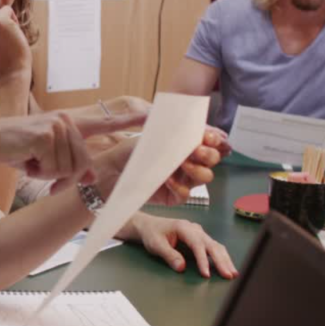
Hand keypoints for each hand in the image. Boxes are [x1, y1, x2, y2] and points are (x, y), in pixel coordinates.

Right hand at [0, 111, 146, 190]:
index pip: (107, 121)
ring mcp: (58, 126)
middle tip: (35, 165)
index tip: (156, 117)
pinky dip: (38, 171)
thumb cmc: (16, 149)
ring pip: (68, 168)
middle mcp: (67, 120)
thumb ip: (73, 163)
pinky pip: (53, 168)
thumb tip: (93, 176)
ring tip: (29, 158)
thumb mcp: (48, 159)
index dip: (132, 121)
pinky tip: (25, 157)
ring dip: (46, 172)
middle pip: (83, 163)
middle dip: (60, 175)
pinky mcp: (47, 135)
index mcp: (71, 122)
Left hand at [93, 128, 223, 206]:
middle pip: (212, 160)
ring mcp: (182, 180)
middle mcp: (187, 162)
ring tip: (183, 165)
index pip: (209, 141)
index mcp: (184, 145)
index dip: (214, 138)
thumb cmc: (130, 151)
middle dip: (209, 154)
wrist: (110, 172)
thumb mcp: (152, 137)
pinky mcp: (173, 197)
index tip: (208, 136)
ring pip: (204, 177)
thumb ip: (176, 134)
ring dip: (197, 170)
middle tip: (197, 151)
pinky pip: (186, 194)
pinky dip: (180, 186)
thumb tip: (198, 127)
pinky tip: (168, 180)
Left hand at [126, 214, 237, 278]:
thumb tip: (181, 268)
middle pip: (211, 245)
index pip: (197, 244)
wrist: (149, 226)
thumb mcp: (156, 244)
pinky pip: (214, 247)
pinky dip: (222, 257)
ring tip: (232, 273)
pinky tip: (227, 267)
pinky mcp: (200, 239)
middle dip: (221, 261)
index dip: (203, 260)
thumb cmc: (152, 234)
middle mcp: (194, 229)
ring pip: (216, 246)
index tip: (206, 273)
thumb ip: (168, 255)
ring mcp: (199, 233)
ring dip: (225, 260)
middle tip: (228, 275)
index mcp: (183, 227)